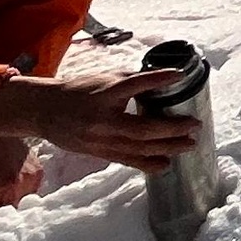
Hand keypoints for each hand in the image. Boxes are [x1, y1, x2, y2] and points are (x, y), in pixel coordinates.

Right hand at [0, 69, 204, 170]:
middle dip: (173, 128)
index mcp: (105, 93)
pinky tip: (166, 165)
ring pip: (139, 148)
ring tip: (189, 145)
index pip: (135, 84)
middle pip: (143, 128)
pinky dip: (148, 164)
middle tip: (195, 125)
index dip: (158, 79)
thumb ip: (131, 82)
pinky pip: (127, 160)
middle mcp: (103, 119)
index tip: (179, 76)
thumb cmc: (79, 91)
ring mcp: (101, 139)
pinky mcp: (99, 152)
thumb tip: (164, 81)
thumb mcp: (104, 79)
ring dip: (167, 148)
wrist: (44, 111)